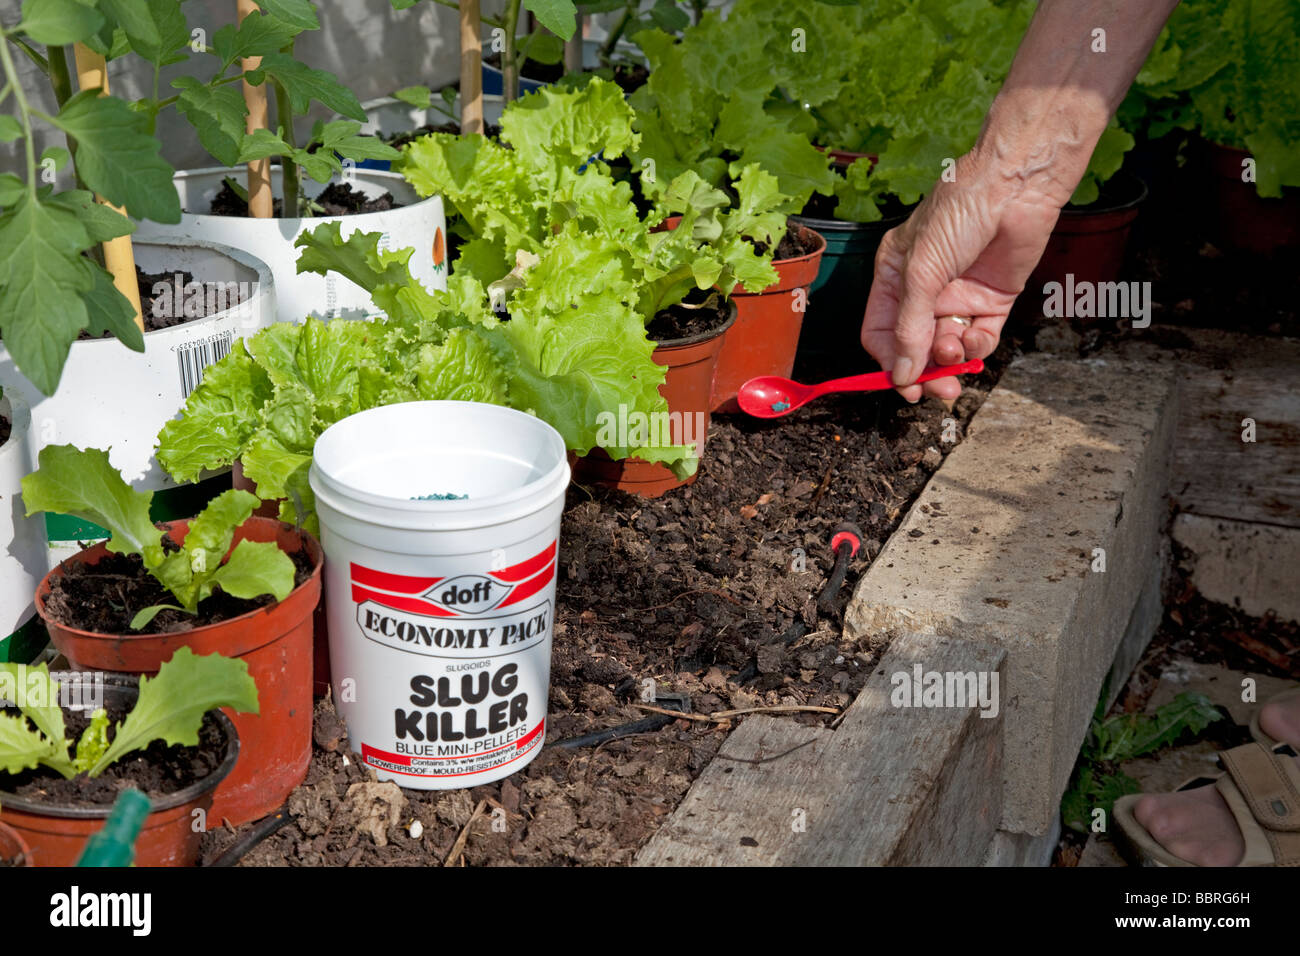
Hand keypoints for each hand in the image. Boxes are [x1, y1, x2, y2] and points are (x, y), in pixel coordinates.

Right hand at [860, 152, 1062, 402]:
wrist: (1016, 186)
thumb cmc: (959, 212)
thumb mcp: (922, 270)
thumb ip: (910, 326)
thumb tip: (902, 374)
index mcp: (894, 278)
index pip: (882, 334)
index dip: (891, 362)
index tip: (903, 385)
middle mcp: (924, 291)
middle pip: (916, 347)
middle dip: (925, 371)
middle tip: (936, 391)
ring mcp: (958, 296)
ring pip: (949, 347)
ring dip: (952, 358)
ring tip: (957, 353)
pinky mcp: (992, 300)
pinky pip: (981, 338)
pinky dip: (979, 345)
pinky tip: (978, 335)